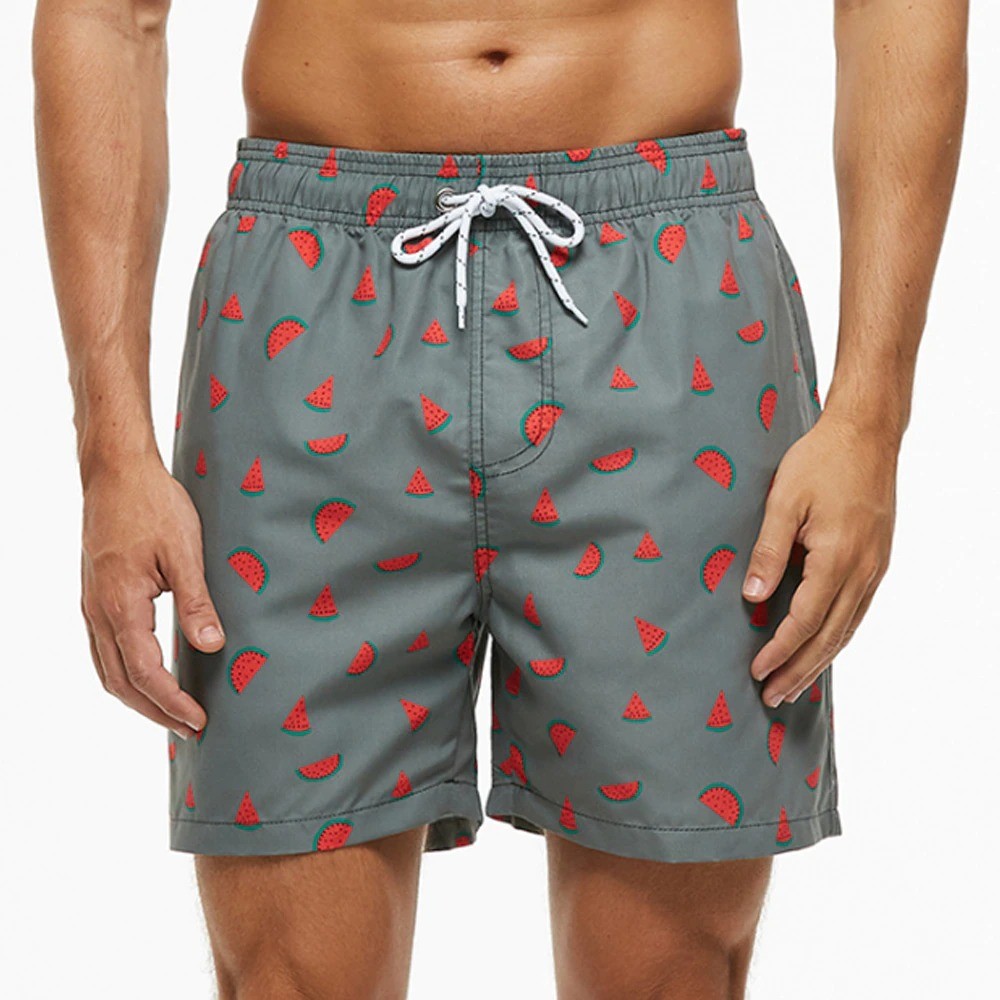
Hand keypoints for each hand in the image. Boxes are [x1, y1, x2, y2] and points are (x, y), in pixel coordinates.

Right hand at [81, 455, 222, 738]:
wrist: (115, 472)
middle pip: (121, 683)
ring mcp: (91, 606)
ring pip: (108, 671)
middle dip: (156, 712)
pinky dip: (127, 675)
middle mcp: (98, 613)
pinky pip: (105, 650)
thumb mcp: (184, 552)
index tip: (199, 721)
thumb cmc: (152, 504)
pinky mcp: (95, 596)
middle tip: (191, 728)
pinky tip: (150, 675)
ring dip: (139, 698)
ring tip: (173, 712)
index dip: (172, 703)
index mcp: (120, 606)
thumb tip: (212, 647)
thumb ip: (196, 603)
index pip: (146, 674)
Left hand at [742, 412, 896, 706]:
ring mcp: (875, 568)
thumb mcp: (782, 502)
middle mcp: (863, 571)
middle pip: (829, 636)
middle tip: (773, 698)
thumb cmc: (820, 461)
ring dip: (819, 660)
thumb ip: (767, 551)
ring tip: (795, 685)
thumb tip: (753, 597)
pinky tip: (822, 647)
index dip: (779, 650)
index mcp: (837, 558)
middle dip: (799, 670)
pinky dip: (837, 636)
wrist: (867, 434)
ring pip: (847, 629)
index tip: (756, 671)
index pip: (804, 620)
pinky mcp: (878, 560)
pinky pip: (857, 611)